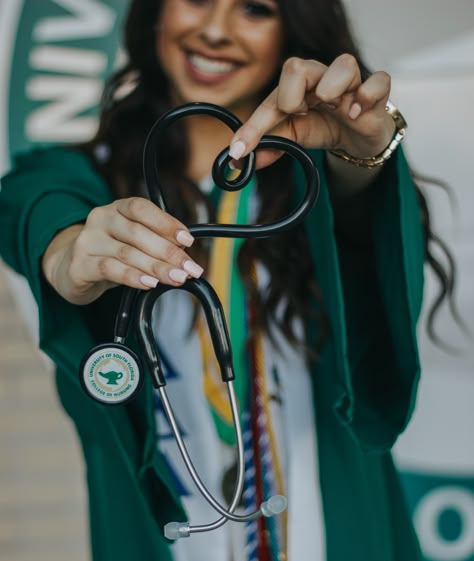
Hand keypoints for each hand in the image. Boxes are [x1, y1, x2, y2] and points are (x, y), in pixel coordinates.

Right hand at [42, 197, 203, 304]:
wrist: (71, 268)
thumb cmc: (110, 253)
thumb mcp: (134, 243)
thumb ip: (156, 241)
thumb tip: (184, 250)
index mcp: (117, 208)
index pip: (141, 208)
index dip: (166, 222)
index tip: (188, 239)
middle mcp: (100, 219)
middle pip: (138, 233)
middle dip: (169, 252)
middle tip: (190, 268)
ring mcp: (87, 241)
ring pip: (127, 253)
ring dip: (156, 267)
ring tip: (177, 278)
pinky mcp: (79, 265)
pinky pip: (109, 269)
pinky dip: (133, 276)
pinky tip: (150, 283)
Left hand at [228, 54, 394, 169]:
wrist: (357, 137)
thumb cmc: (324, 126)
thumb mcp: (294, 136)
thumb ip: (271, 143)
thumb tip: (240, 160)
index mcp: (297, 86)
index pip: (271, 98)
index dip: (254, 126)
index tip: (240, 150)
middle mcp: (322, 77)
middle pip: (297, 66)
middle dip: (290, 97)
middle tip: (297, 114)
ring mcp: (351, 83)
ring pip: (343, 64)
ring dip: (330, 88)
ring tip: (331, 107)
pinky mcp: (376, 94)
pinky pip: (378, 81)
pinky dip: (366, 96)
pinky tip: (354, 113)